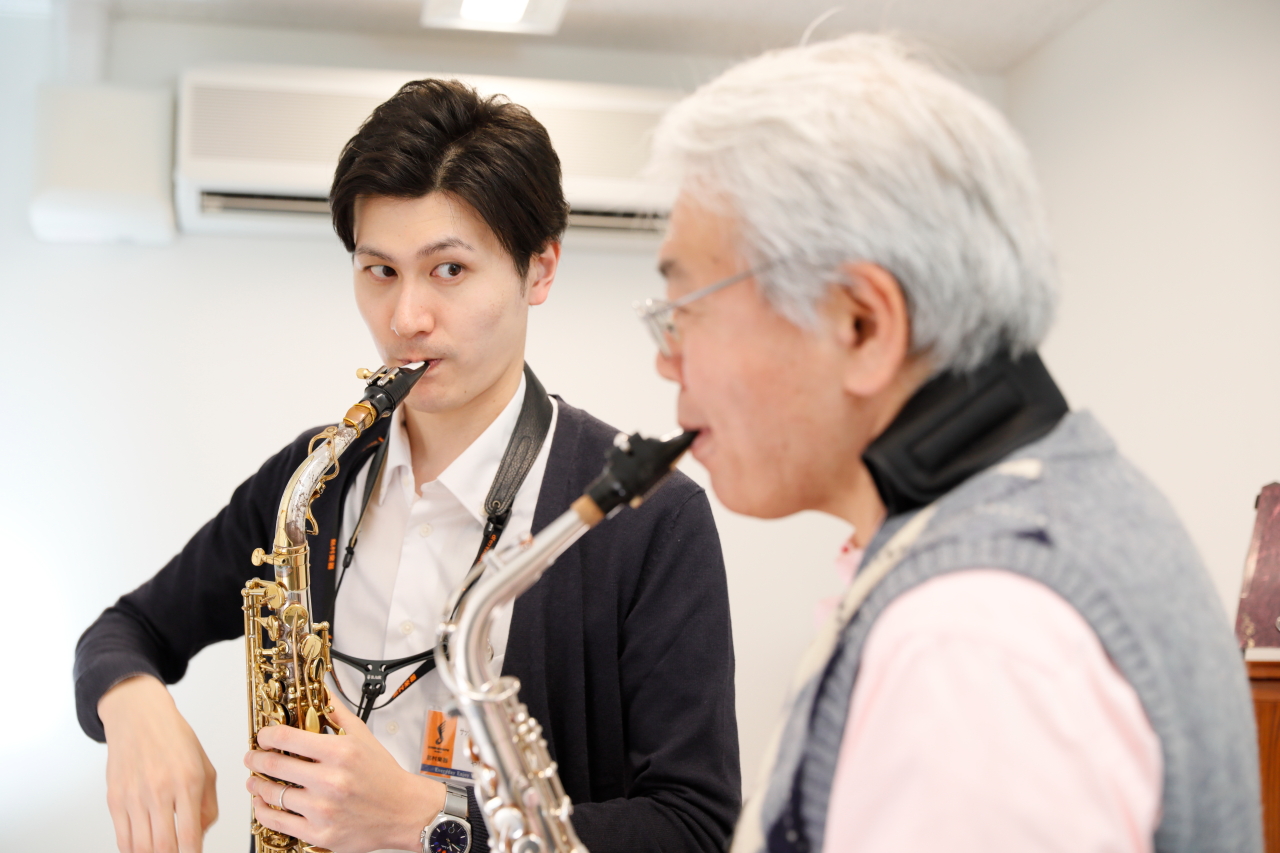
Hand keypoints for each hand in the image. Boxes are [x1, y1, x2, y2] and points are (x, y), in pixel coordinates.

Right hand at [99, 674, 218, 852]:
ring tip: (162, 849)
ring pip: (141, 848)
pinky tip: (144, 846)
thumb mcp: (205, 767)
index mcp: (188, 782)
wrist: (139, 718)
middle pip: (163, 847)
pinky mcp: (114, 799)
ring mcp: (134, 796)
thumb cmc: (176, 741)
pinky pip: (122, 839)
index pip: (188, 836)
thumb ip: (208, 805)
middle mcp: (160, 790)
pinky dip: (133, 850)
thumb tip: (199, 836)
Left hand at [245, 699, 444, 852]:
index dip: (267, 736)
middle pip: (274, 766)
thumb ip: (337, 713)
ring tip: (254, 781)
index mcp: (340, 752)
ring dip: (256, 786)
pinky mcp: (320, 833)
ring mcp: (323, 809)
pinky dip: (264, 813)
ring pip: (273, 795)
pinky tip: (262, 804)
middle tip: (252, 757)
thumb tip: (320, 692)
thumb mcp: (363, 736)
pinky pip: (279, 823)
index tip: (263, 737)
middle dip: (256, 759)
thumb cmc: (384, 775)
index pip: (287, 738)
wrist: (404, 811)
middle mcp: (330, 781)